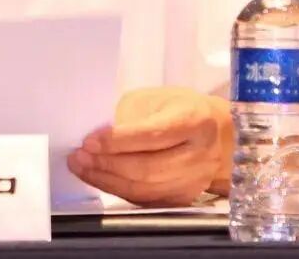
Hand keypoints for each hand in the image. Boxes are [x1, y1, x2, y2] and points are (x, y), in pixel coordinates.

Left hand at [67, 87, 230, 205]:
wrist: (219, 136)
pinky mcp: (183, 198)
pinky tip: (100, 179)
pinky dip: (119, 190)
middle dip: (107, 163)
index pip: (152, 136)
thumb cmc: (181, 109)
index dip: (118, 141)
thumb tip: (98, 135)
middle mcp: (198, 155)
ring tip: (82, 168)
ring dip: (108, 180)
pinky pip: (146, 199)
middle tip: (79, 157)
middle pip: (148, 167)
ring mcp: (193, 182)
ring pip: (145, 189)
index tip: (89, 140)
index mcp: (194, 121)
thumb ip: (131, 115)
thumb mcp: (158, 99)